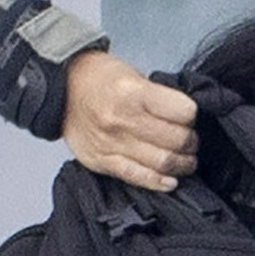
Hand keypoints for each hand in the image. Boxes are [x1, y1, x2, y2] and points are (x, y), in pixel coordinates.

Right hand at [63, 51, 197, 189]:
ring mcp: (110, 143)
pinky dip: (158, 182)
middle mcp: (121, 119)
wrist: (61, 89)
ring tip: (185, 160)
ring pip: (162, 162)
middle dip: (191, 142)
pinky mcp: (100, 161)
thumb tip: (188, 118)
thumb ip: (160, 97)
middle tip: (191, 141)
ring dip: (182, 164)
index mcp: (133, 93)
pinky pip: (135, 176)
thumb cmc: (99, 78)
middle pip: (177, 140)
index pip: (184, 112)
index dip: (193, 115)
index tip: (190, 117)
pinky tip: (170, 181)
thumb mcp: (134, 74)